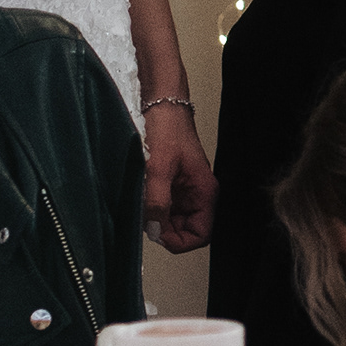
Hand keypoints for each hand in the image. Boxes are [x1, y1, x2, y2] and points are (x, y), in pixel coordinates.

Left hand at [142, 102, 215, 253]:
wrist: (159, 104)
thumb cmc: (167, 128)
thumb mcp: (158, 169)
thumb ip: (157, 203)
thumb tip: (154, 230)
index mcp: (204, 192)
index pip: (201, 234)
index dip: (179, 241)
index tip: (158, 234)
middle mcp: (197, 193)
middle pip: (185, 230)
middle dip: (165, 229)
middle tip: (146, 218)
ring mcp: (184, 190)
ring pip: (172, 219)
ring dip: (156, 217)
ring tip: (142, 201)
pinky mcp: (171, 184)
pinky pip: (163, 205)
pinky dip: (150, 206)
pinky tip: (141, 194)